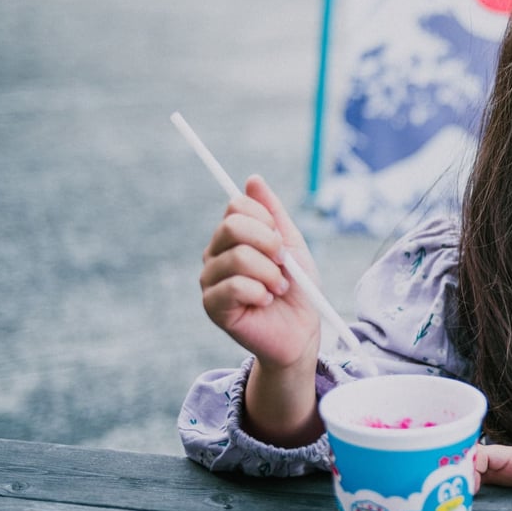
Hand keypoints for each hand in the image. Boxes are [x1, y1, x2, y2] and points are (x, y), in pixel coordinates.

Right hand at [200, 175, 320, 370]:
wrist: (301, 330)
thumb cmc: (297, 288)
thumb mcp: (291, 245)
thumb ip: (273, 214)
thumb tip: (253, 179)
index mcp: (233, 237)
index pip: (237, 206)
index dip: (266, 220)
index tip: (282, 241)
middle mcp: (216, 254)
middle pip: (232, 226)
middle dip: (269, 244)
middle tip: (283, 265)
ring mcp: (210, 280)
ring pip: (238, 257)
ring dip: (270, 274)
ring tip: (278, 288)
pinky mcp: (212, 306)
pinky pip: (234, 286)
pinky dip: (260, 292)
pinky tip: (265, 302)